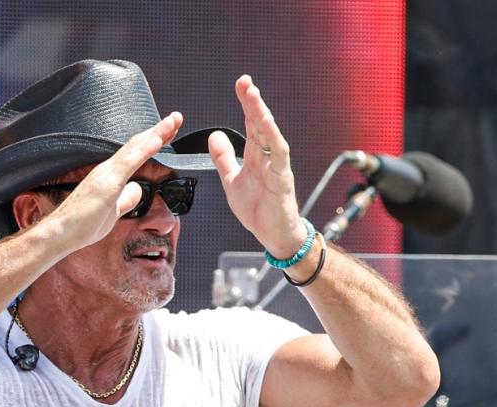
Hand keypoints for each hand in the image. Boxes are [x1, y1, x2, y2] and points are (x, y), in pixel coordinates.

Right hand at [41, 111, 183, 250]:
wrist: (60, 233)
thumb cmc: (81, 225)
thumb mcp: (112, 212)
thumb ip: (125, 199)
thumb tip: (137, 189)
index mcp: (111, 175)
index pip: (137, 153)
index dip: (155, 141)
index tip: (170, 131)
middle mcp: (108, 169)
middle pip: (138, 145)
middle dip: (160, 131)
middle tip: (177, 117)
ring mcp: (107, 174)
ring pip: (135, 148)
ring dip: (156, 134)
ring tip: (173, 121)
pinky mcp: (106, 184)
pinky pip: (128, 163)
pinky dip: (144, 150)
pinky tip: (157, 140)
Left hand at [209, 76, 307, 259]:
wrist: (273, 235)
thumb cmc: (257, 209)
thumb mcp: (232, 181)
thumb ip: (224, 159)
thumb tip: (214, 136)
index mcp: (256, 155)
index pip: (250, 123)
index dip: (246, 104)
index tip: (240, 84)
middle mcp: (268, 156)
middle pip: (260, 123)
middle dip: (253, 102)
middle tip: (245, 81)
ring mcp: (277, 165)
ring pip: (270, 134)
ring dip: (262, 114)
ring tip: (253, 96)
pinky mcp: (282, 179)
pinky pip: (279, 155)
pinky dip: (273, 138)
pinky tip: (266, 124)